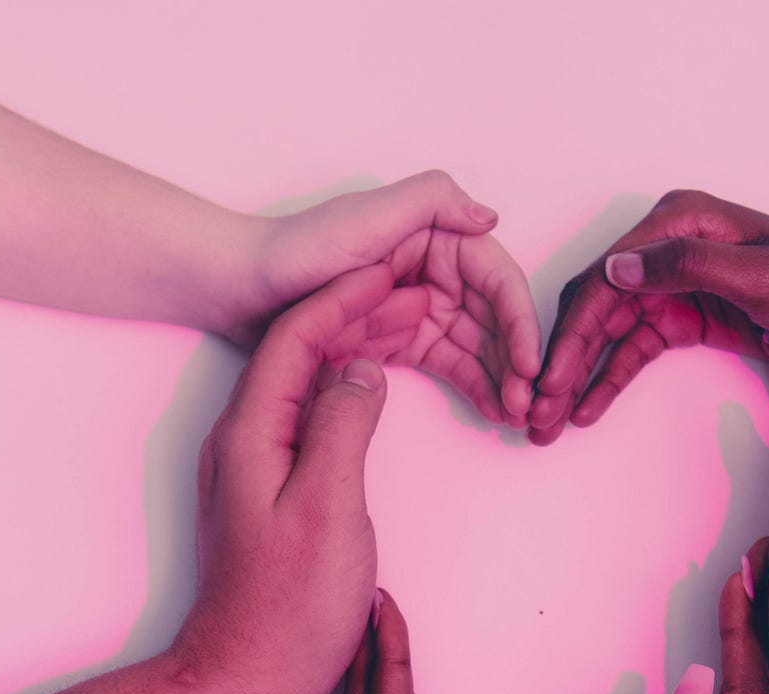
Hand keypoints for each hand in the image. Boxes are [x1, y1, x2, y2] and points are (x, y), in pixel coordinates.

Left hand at [172, 264, 420, 693]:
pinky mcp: (272, 492)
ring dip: (354, 347)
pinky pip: (311, 418)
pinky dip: (348, 392)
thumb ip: (344, 428)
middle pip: (299, 349)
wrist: (248, 678)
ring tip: (408, 325)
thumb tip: (363, 369)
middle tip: (415, 286)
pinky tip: (376, 392)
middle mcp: (245, 439)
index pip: (297, 336)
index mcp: (252, 433)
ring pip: (306, 382)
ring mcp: (256, 466)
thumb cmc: (289, 608)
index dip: (346, 295)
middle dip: (355, 310)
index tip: (393, 264)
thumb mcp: (329, 510)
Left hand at [227, 170, 540, 425]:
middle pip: (492, 317)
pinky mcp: (395, 339)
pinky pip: (446, 364)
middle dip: (515, 360)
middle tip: (527, 404)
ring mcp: (413, 306)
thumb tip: (489, 216)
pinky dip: (472, 385)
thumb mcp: (368, 216)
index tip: (529, 365)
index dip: (518, 322)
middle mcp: (430, 267)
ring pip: (475, 345)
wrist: (239, 289)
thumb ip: (432, 202)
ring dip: (500, 377)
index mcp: (432, 234)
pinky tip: (491, 410)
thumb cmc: (297, 251)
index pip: (495, 279)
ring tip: (514, 415)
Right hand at [528, 189, 768, 440]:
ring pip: (606, 333)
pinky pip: (634, 349)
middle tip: (535, 412)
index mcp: (681, 223)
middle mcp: (668, 247)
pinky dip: (608, 380)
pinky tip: (585, 409)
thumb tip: (617, 267)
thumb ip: (688, 266)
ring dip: (576, 377)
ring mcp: (674, 283)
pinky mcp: (686, 316)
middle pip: (595, 306)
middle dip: (561, 361)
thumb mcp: (761, 276)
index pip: (604, 280)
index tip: (547, 380)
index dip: (570, 334)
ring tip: (549, 421)